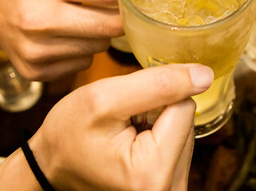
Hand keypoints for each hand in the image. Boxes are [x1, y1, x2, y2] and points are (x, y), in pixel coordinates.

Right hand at [0, 0, 122, 80]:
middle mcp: (37, 16)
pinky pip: (82, 64)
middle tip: (124, 10)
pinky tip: (71, 38)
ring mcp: (34, 47)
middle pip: (107, 26)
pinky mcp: (34, 69)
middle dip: (122, 18)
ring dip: (102, 35)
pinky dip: (84, 52)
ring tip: (90, 20)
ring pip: (97, 47)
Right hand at [10, 64, 213, 189]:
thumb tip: (204, 75)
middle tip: (122, 123)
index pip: (185, 106)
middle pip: (187, 120)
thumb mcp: (104, 98)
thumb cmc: (68, 135)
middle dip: (156, 111)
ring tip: (124, 133)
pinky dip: (157, 137)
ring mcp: (172, 189)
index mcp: (154, 172)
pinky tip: (133, 144)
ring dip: (156, 123)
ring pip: (183, 130)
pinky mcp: (171, 185)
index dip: (155, 96)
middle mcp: (171, 188)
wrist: (51, 166)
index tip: (127, 108)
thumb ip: (158, 83)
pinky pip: (177, 144)